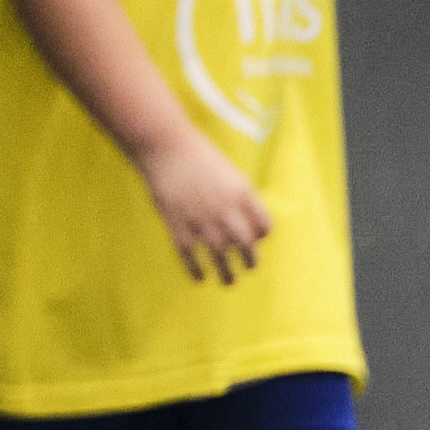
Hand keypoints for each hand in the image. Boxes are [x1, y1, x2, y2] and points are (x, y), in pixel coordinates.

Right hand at [134, 130, 270, 285]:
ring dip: (227, 272)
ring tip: (229, 282)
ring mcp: (201, 219)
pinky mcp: (177, 224)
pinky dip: (195, 269)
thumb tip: (246, 223)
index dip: (262, 234)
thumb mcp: (230, 173)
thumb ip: (240, 197)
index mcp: (243, 194)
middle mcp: (226, 209)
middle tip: (250, 268)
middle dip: (251, 259)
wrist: (165, 147)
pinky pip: (190, 254)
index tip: (258, 239)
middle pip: (246, 243)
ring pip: (221, 254)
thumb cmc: (199, 157)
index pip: (264, 224)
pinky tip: (200, 279)